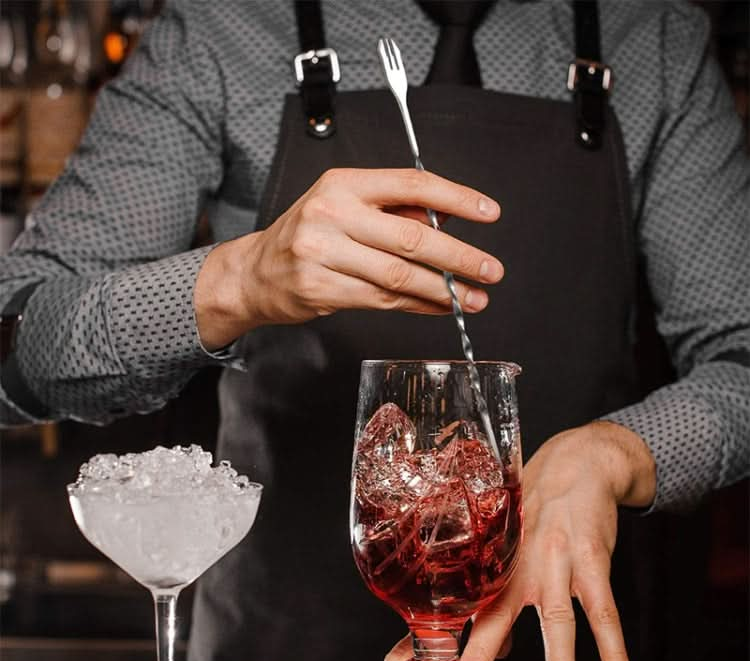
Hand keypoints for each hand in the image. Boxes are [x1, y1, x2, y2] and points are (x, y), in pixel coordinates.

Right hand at [194, 168, 502, 349]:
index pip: (411, 184)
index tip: (488, 213)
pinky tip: (440, 306)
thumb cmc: (306, 235)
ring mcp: (324, 253)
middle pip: (411, 235)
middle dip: (459, 256)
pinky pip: (383, 300)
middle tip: (490, 269)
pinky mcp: (322, 289)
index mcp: (343, 184)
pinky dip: (418, 305)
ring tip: (473, 297)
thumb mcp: (344, 206)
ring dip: (444, 290)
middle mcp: (332, 214)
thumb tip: (449, 216)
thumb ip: (394, 209)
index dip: (456, 197)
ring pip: (400, 275)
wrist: (254, 273)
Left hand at [385, 421, 655, 660]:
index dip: (427, 635)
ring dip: (558, 657)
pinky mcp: (592, 559)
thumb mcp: (511, 546)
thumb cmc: (537, 510)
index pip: (455, 606)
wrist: (577, 468)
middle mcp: (519, 562)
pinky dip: (613, 648)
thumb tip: (497, 651)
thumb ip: (502, 599)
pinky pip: (604, 609)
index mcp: (493, 562)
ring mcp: (556, 560)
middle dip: (482, 644)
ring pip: (556, 614)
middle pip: (498, 608)